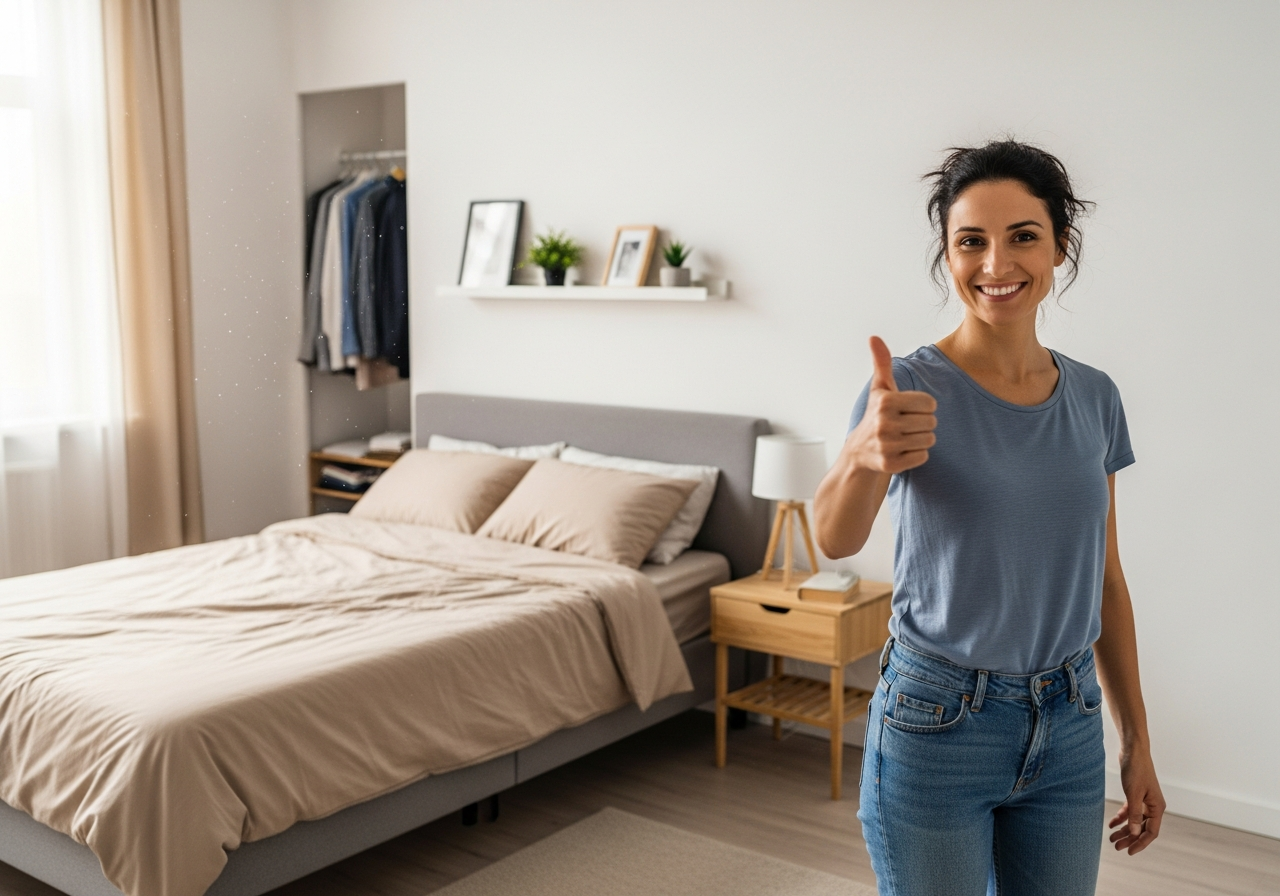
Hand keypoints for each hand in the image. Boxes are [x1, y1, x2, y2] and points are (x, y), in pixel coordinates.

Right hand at [844, 336, 936, 473]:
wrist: (858, 452)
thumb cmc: (875, 415)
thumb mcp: (879, 389)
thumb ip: (881, 363)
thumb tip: (874, 337)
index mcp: (885, 402)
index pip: (930, 403)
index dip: (922, 407)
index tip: (907, 410)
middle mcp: (884, 423)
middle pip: (931, 422)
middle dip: (922, 424)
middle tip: (904, 426)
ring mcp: (886, 446)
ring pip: (929, 440)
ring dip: (920, 439)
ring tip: (903, 437)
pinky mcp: (890, 465)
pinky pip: (922, 457)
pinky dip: (916, 455)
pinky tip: (901, 451)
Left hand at [1107, 748, 1165, 854]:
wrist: (1133, 751)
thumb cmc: (1136, 770)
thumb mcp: (1134, 794)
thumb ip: (1134, 814)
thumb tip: (1134, 832)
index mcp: (1157, 807)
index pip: (1151, 832)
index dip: (1140, 843)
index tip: (1129, 852)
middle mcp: (1153, 806)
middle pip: (1142, 828)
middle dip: (1130, 838)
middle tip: (1116, 846)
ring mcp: (1144, 800)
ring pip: (1135, 820)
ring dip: (1124, 830)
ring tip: (1111, 838)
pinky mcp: (1136, 794)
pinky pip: (1129, 811)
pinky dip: (1121, 818)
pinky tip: (1111, 824)